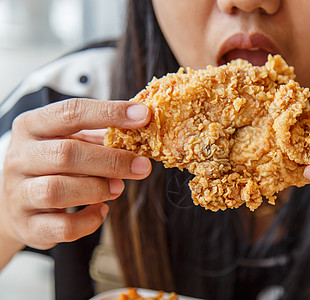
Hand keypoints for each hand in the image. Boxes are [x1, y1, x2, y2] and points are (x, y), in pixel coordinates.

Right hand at [0, 99, 151, 254]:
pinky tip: (101, 210)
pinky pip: (62, 227)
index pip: (70, 113)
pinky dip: (88, 221)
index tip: (143, 115)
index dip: (110, 113)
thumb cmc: (50, 165)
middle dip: (111, 160)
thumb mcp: (68, 140)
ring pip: (57, 191)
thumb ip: (99, 135)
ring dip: (97, 189)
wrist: (13, 202)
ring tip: (118, 188)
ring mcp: (19, 194)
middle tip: (141, 166)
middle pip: (65, 154)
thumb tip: (140, 127)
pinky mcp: (27, 226)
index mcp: (31, 127)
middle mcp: (20, 158)